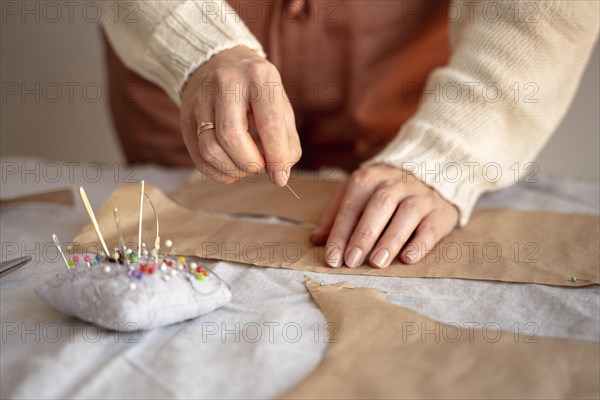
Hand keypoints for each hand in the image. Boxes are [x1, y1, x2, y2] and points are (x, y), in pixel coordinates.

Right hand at [181, 46, 300, 184]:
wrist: (219, 64)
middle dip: (251, 163)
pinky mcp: (186, 117)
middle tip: (261, 167)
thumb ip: (287, 140)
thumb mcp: (280, 106)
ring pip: (210, 149)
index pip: (268, 123)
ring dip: (233, 170)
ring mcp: (200, 99)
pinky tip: (231, 167)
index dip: (276, 157)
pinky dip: (218, 172)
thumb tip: (280, 174)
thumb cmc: (257, 91)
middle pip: (232, 136)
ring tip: (246, 166)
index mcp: (258, 76)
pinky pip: (198, 157)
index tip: (280, 177)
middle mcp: (225, 82)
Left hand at [310, 165, 458, 267]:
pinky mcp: (440, 211)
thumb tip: (315, 238)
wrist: (429, 176)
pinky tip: (408, 258)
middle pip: (380, 205)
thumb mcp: (356, 196)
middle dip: (364, 235)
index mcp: (370, 177)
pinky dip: (420, 243)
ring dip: (391, 239)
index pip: (352, 204)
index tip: (332, 257)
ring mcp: (421, 195)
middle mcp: (396, 182)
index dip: (340, 232)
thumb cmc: (383, 192)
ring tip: (377, 262)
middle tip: (352, 261)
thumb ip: (336, 215)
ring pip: (407, 213)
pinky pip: (431, 226)